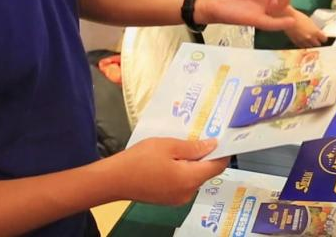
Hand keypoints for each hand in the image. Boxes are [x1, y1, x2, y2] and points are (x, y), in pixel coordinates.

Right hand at [109, 138, 227, 205]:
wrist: (113, 180)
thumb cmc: (140, 159)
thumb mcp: (168, 146)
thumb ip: (193, 147)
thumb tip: (213, 145)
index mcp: (190, 179)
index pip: (218, 167)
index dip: (223, 152)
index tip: (222, 138)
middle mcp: (188, 193)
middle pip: (206, 172)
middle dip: (205, 155)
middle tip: (199, 135)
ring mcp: (177, 198)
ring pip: (194, 177)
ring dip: (192, 162)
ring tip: (183, 144)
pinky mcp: (168, 199)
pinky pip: (183, 182)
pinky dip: (182, 170)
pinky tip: (172, 158)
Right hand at [283, 9, 326, 47]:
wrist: (288, 17)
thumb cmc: (298, 16)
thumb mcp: (310, 21)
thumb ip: (314, 29)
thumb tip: (317, 32)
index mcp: (315, 32)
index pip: (324, 39)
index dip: (323, 38)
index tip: (323, 37)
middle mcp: (310, 38)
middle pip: (318, 44)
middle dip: (317, 41)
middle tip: (316, 39)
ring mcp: (303, 41)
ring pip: (310, 47)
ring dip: (310, 44)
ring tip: (309, 40)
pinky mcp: (296, 42)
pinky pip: (302, 46)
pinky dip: (303, 44)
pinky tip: (303, 41)